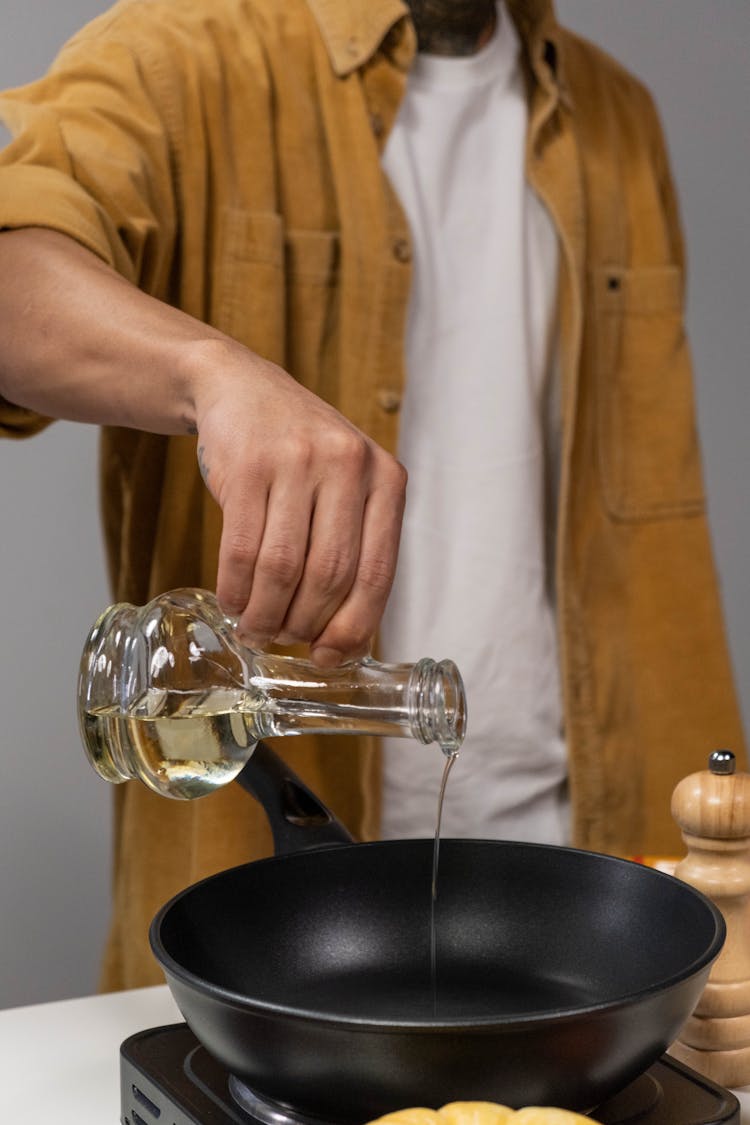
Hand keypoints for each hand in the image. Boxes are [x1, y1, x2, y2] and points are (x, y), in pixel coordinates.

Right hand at [190, 340, 406, 665]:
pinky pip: (242, 550)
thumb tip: (342, 640)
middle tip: (283, 640)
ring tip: (255, 628)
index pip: (377, 573)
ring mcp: (298, 461)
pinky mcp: (249, 464)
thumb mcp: (346, 486)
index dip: (353, 627)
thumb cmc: (299, 457)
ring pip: (283, 568)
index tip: (329, 656)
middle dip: (303, 623)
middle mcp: (349, 465)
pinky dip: (236, 590)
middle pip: (329, 576)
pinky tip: (233, 602)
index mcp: (386, 479)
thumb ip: (353, 547)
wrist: (241, 389)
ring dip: (266, 614)